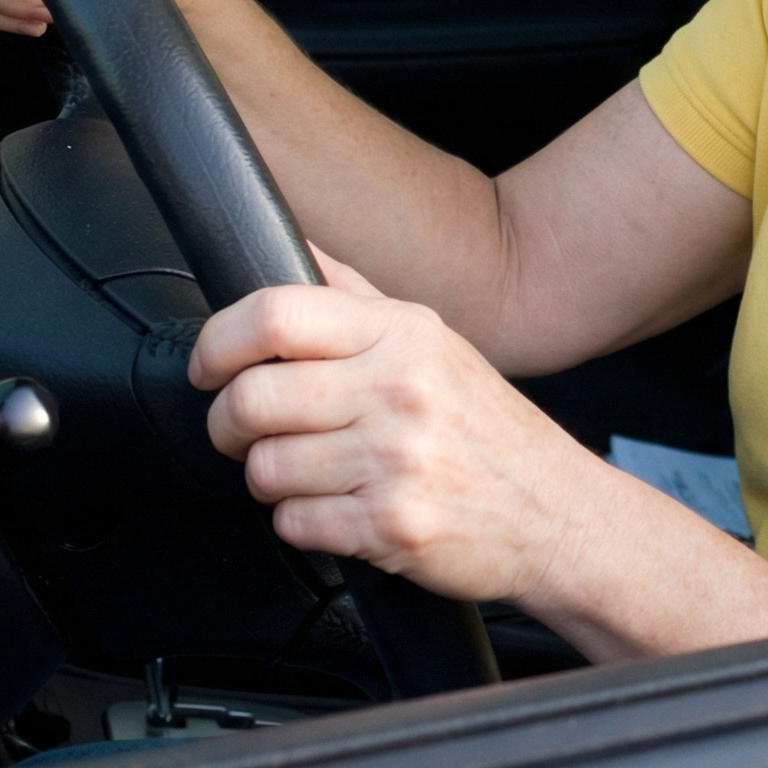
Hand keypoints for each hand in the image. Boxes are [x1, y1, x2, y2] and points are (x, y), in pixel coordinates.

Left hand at [189, 252, 589, 607]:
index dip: (218, 341)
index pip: (275, 314)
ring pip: (264, 470)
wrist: (557, 512)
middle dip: (228, 425)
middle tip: (247, 432)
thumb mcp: (434, 339)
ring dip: (271, 480)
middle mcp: (400, 389)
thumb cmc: (485, 427)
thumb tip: (291, 240)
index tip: (209, 365)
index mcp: (403, 332)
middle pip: (251, 399)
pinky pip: (293, 525)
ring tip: (314, 472)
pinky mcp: (391, 527)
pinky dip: (303, 524)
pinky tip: (343, 509)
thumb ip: (355, 293)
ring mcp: (396, 460)